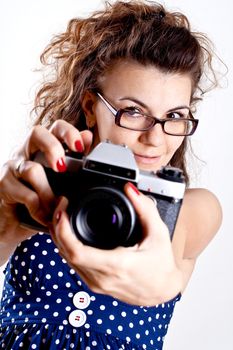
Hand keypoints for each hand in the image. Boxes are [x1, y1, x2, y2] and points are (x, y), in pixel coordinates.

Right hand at [0, 120, 92, 248]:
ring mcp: (13, 166)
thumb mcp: (60, 179)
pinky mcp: (3, 184)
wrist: (13, 221)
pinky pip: (26, 194)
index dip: (68, 132)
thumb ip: (73, 159)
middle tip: (62, 168)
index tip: (79, 147)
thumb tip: (88, 136)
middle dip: (53, 148)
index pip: (55, 127)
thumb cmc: (40, 197)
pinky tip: (44, 217)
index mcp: (43, 147)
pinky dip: (39, 209)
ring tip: (56, 207)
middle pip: (37, 133)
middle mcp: (26, 152)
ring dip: (48, 192)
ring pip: (32, 169)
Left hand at [50, 183, 182, 305]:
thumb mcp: (158, 233)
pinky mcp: (94, 285)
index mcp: (117, 265)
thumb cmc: (161, 265)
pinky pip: (73, 265)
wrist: (163, 292)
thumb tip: (130, 189)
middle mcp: (102, 278)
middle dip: (57, 228)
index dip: (63, 230)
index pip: (77, 251)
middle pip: (66, 254)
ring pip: (66, 260)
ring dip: (59, 238)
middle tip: (61, 207)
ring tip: (61, 216)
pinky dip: (66, 247)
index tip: (63, 210)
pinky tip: (67, 234)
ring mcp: (96, 284)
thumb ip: (145, 208)